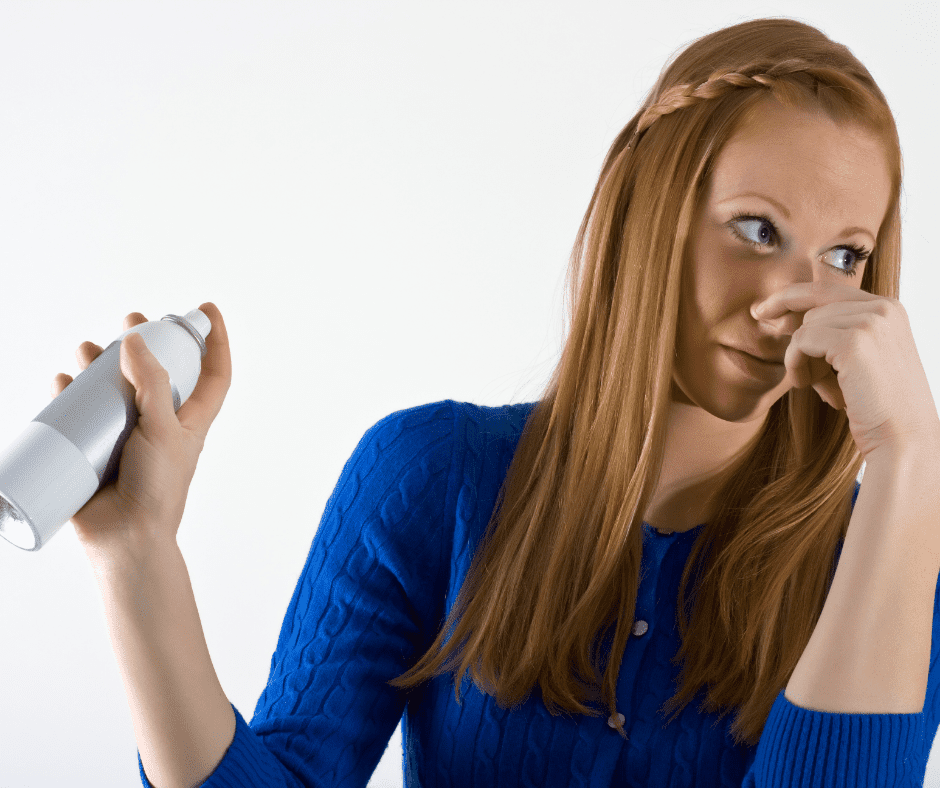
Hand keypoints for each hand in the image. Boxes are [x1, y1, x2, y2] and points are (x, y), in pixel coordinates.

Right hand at [51, 302, 231, 567]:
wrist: (125, 539)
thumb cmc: (157, 489)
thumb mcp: (163, 429)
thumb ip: (152, 383)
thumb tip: (134, 339)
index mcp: (191, 419)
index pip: (214, 373)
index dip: (216, 340)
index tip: (207, 308)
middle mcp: (161, 423)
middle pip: (157, 373)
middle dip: (146, 344)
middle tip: (129, 320)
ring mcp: (128, 436)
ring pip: (115, 390)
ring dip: (101, 366)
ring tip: (86, 349)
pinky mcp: (97, 450)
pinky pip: (82, 417)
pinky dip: (71, 397)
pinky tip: (61, 383)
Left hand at [754, 280, 939, 459]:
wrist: (903, 440)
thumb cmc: (875, 406)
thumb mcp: (856, 360)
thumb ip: (832, 334)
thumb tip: (783, 317)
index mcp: (888, 308)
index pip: (826, 290)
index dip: (790, 298)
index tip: (762, 312)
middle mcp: (884, 308)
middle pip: (811, 305)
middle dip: (799, 340)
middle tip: (803, 377)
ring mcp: (871, 322)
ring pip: (804, 326)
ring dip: (801, 360)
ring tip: (822, 389)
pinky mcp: (854, 341)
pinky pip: (800, 341)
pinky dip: (795, 364)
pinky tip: (807, 386)